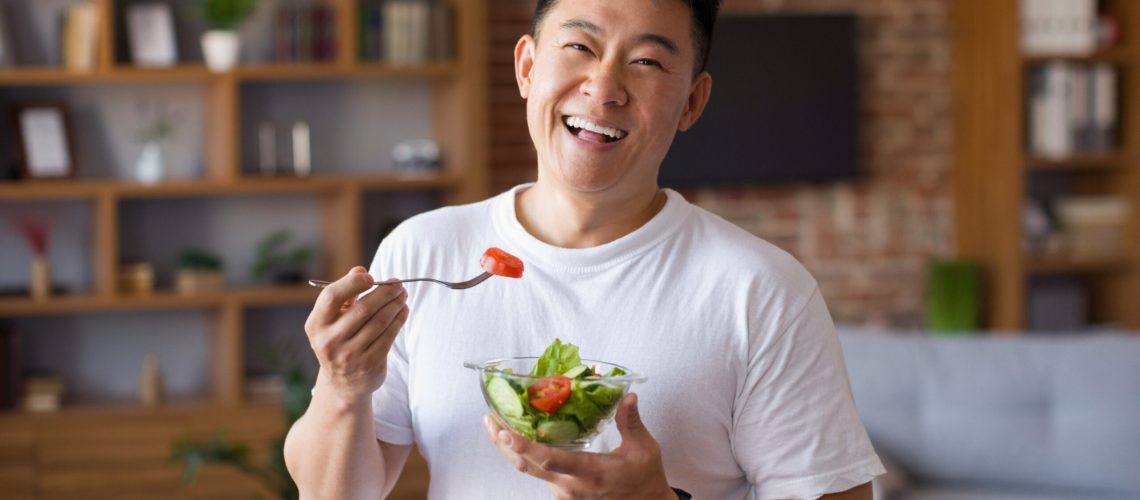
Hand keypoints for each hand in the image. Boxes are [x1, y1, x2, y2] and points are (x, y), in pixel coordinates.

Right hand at [304, 266, 408, 403]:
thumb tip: (360, 270)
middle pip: (363, 308)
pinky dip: (399, 320)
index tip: (371, 276)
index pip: (332, 297)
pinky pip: (389, 336)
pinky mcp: (369, 364)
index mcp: (316, 324)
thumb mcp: (333, 319)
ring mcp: (349, 355)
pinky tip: (403, 311)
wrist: (342, 383)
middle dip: (385, 292)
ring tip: (403, 295)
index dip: (353, 283)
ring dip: (396, 304)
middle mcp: (329, 341)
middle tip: (398, 283)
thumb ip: (345, 294)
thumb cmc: (339, 339)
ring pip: (380, 321)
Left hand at [483, 393, 675, 499]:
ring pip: (529, 471)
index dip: (524, 446)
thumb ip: (631, 422)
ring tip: (497, 426)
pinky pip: (539, 475)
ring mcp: (564, 494)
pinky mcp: (563, 496)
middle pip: (526, 465)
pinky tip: (520, 439)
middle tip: (488, 420)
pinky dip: (526, 456)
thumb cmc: (644, 480)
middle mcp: (570, 486)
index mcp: (589, 473)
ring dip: (512, 449)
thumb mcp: (643, 449)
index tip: (505, 433)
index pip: (549, 460)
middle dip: (503, 442)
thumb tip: (628, 396)